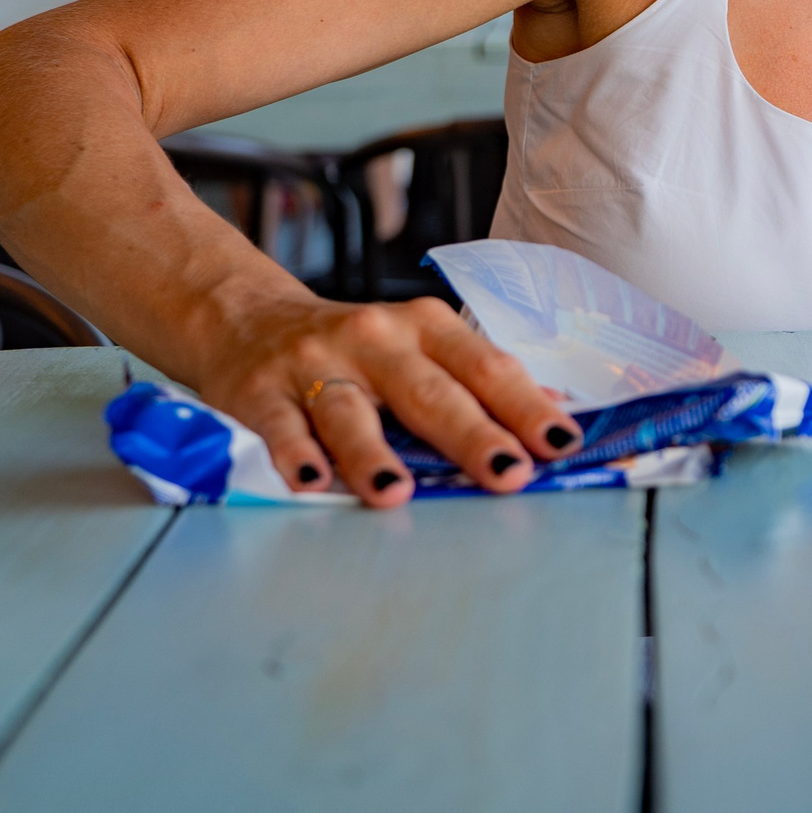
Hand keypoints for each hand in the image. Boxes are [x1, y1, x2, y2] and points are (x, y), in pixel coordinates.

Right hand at [199, 291, 585, 507]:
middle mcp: (377, 338)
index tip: (561, 443)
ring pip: (350, 411)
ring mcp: (317, 364)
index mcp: (428, 328)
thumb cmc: (358, 350)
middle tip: (507, 473)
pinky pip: (283, 426)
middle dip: (472, 434)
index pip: (486, 367)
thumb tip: (557, 418)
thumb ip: (477, 383)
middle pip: (430, 391)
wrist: (249, 320)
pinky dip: (296, 454)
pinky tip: (311, 483)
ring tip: (395, 492)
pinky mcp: (263, 392)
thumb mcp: (421, 350)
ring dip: (372, 453)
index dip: (525, 405)